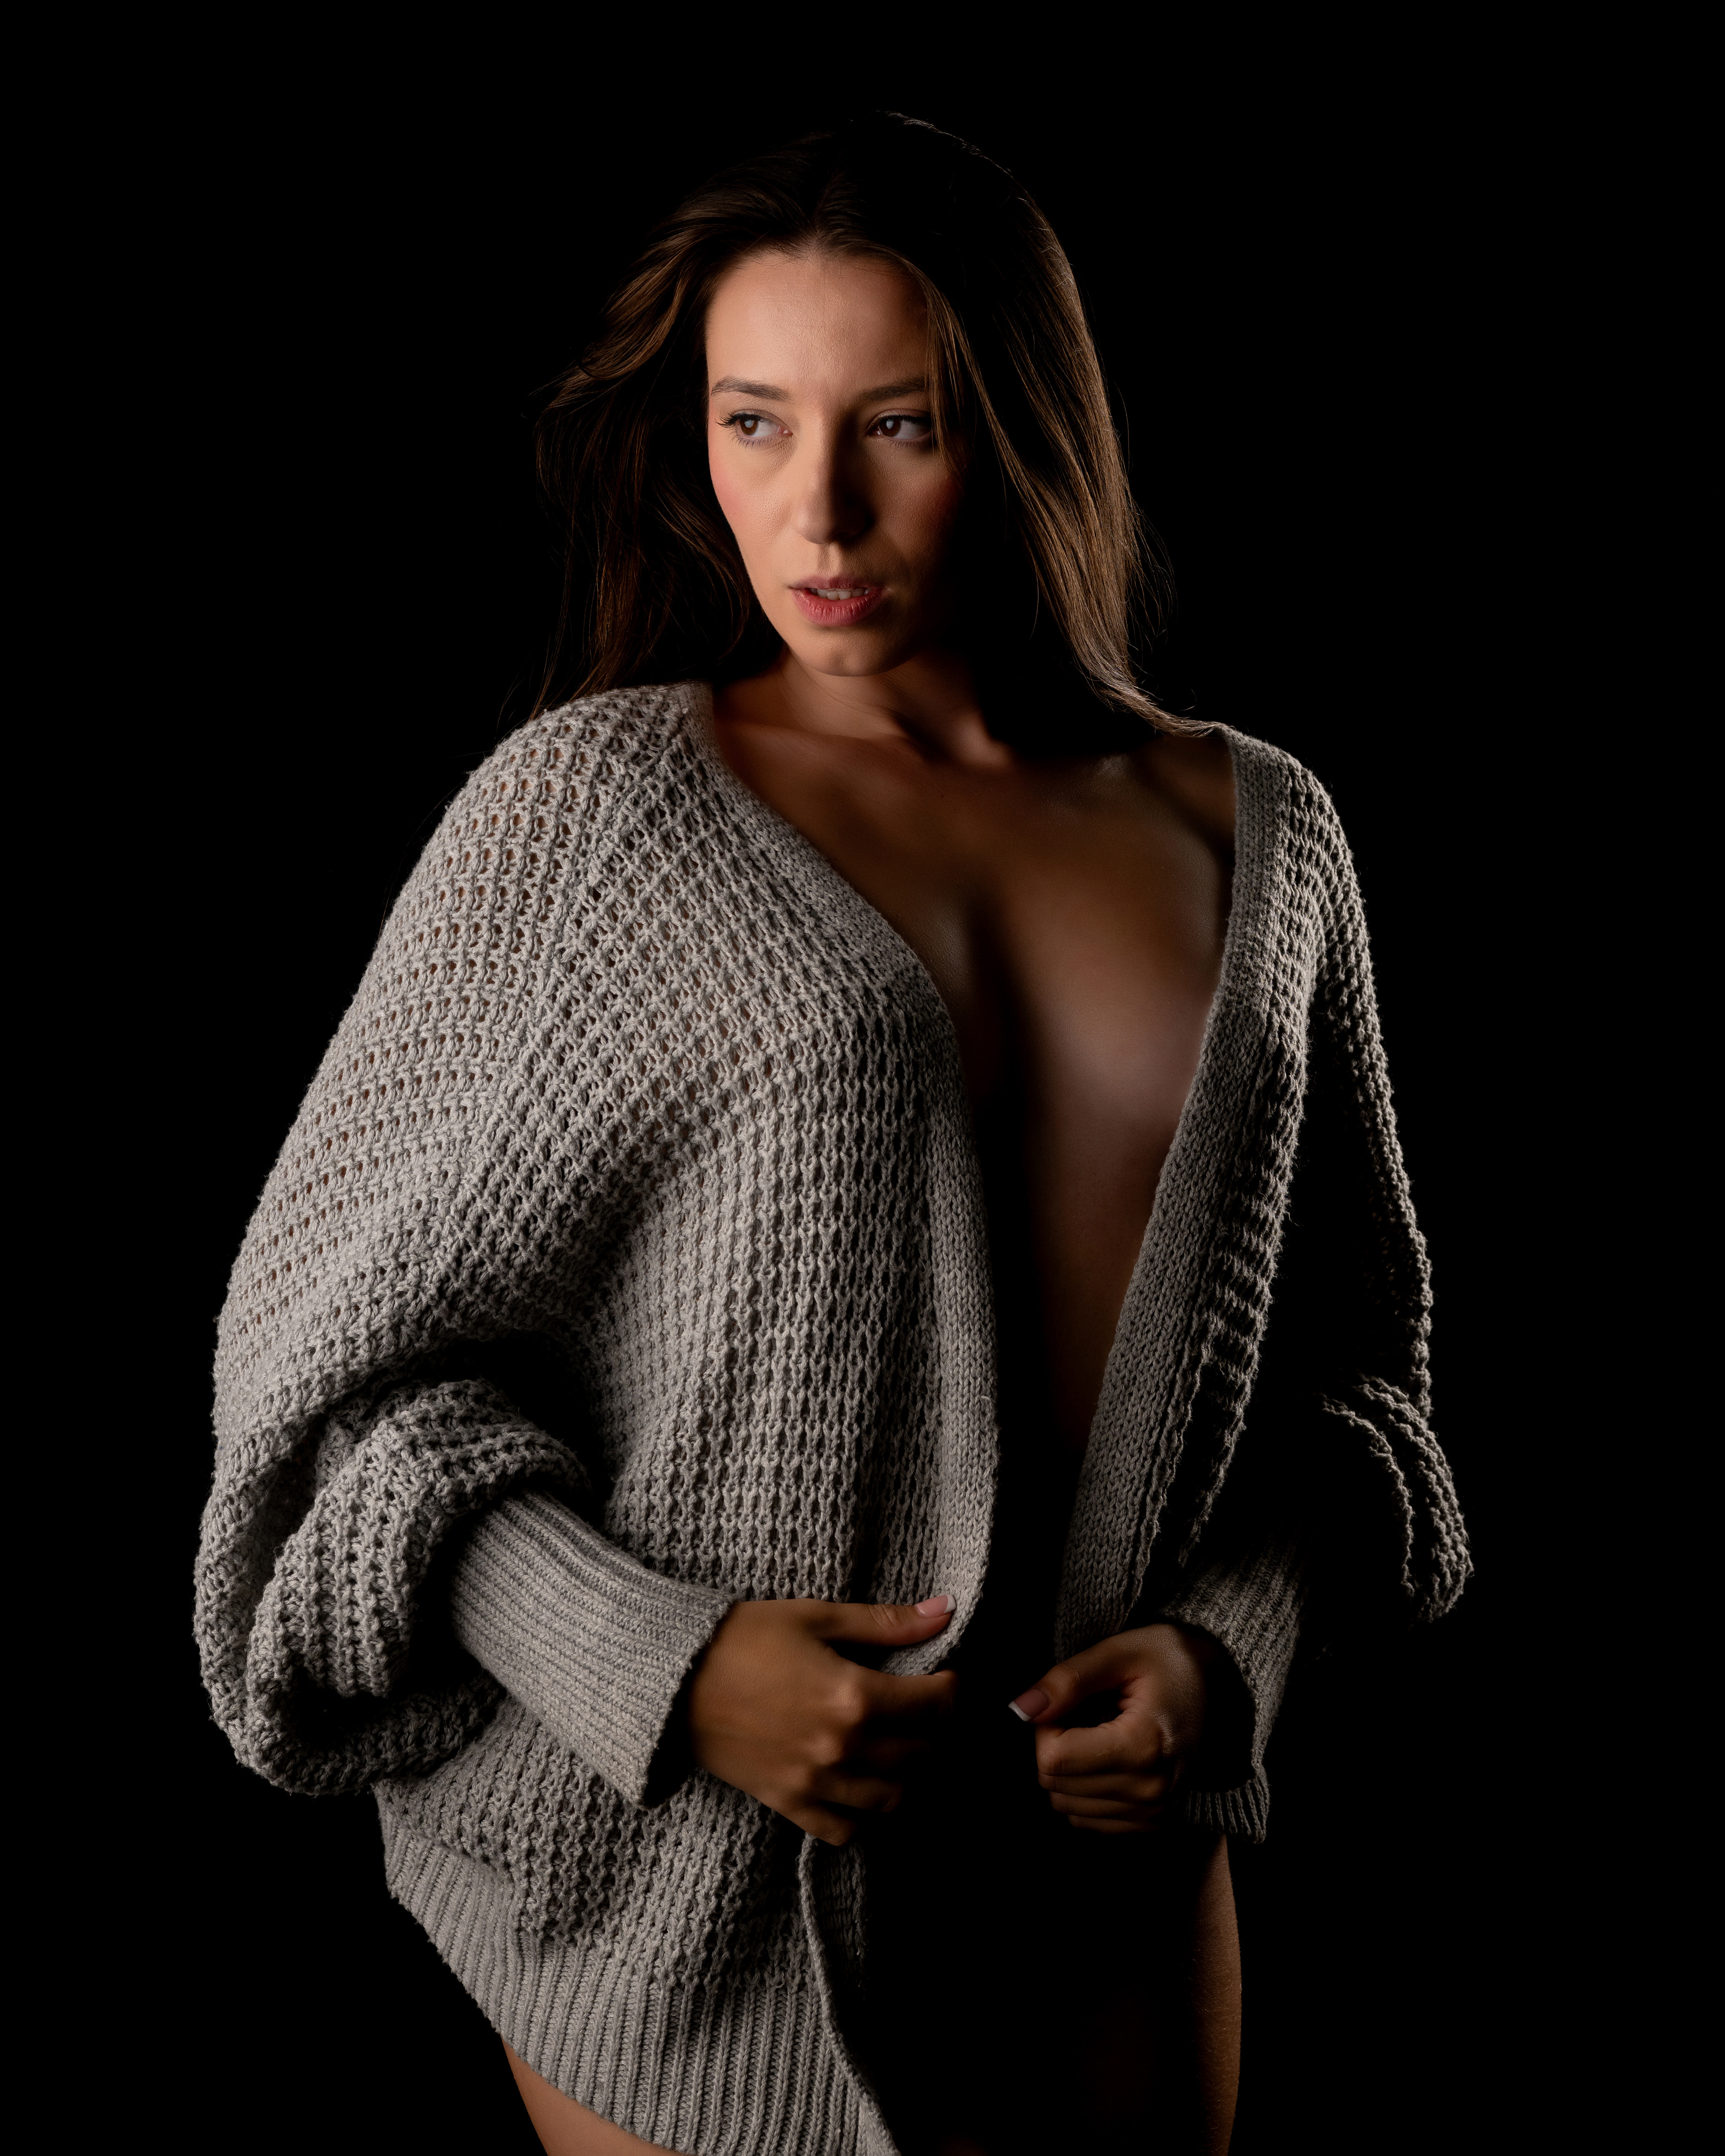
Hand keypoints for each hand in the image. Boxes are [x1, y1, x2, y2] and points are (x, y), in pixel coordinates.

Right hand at [686, 1595, 957, 1845]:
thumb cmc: (740, 1638)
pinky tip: (865, 1784)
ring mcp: (815, 1784)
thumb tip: (944, 1610)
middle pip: (923, 1754)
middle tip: (930, 1708)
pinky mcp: (788, 1803)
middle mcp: (842, 1749)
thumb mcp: (815, 1617)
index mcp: (853, 1697)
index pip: (935, 1706)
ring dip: (911, 1773)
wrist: (669, 1680)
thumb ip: (884, 1622)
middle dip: (939, 1731)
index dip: (954, 1690)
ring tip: (904, 1744)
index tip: (949, 1676)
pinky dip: (865, 1815)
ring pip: (894, 1798)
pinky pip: (845, 1830)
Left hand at [1010, 1622, 1217, 1834]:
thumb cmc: (1168, 1660)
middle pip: (1056, 1786)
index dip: (1046, 1727)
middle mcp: (1152, 1790)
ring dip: (1070, 1770)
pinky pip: (1088, 1819)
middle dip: (1056, 1746)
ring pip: (1067, 1806)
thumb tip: (1021, 1709)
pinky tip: (1108, 1757)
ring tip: (1101, 1733)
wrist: (1219, 1683)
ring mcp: (1155, 1812)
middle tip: (1086, 1714)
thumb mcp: (1119, 1652)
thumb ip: (1067, 1680)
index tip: (1070, 1702)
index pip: (1054, 1760)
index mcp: (1144, 1746)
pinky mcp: (1152, 1822)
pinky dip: (1085, 1791)